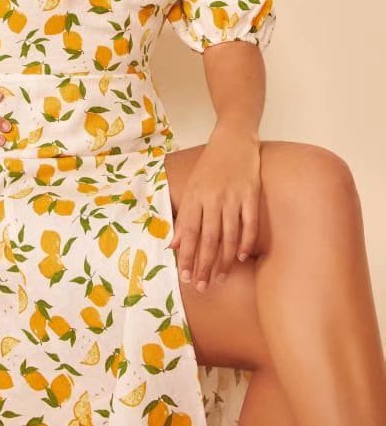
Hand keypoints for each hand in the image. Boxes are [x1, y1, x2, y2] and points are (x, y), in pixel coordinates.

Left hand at [168, 126, 260, 291]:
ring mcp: (233, 196)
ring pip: (228, 234)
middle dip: (203, 264)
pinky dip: (245, 241)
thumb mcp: (191, 187)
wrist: (233, 139)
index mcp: (195, 195)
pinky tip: (241, 257)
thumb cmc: (210, 166)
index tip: (185, 277)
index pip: (189, 231)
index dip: (187, 255)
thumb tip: (174, 244)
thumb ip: (184, 216)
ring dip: (223, 259)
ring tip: (219, 278)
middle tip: (202, 286)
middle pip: (207, 237)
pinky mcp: (251, 194)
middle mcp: (212, 197)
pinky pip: (249, 223)